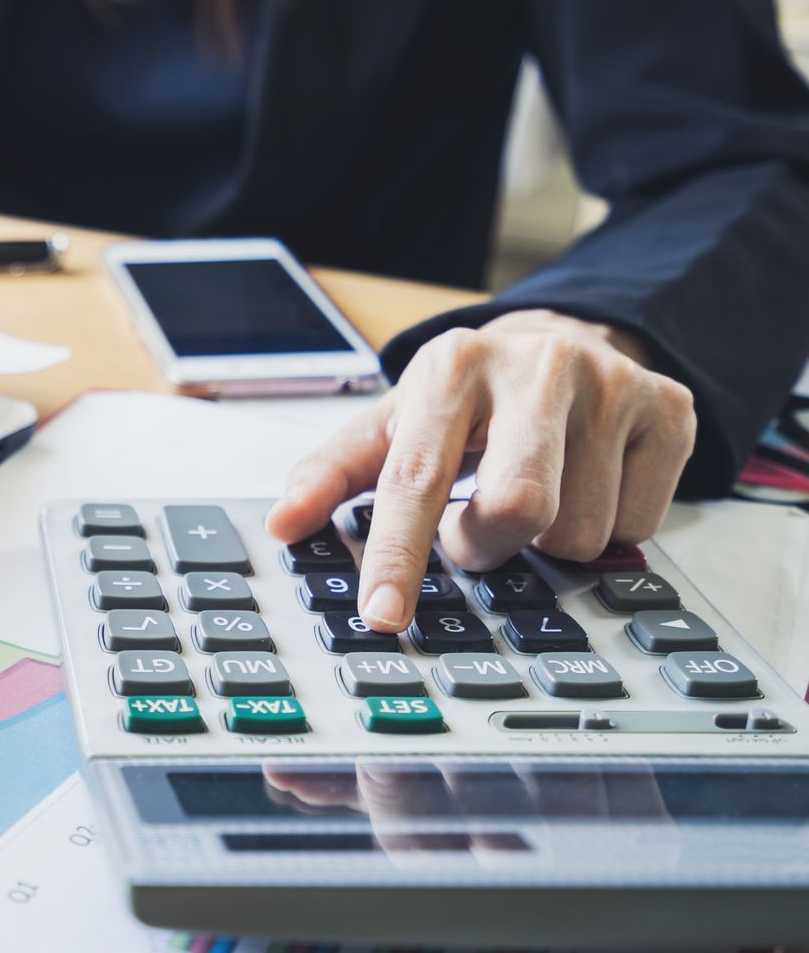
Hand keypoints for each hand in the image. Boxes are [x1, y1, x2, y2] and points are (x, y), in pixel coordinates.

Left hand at [265, 311, 696, 631]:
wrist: (561, 338)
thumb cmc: (466, 398)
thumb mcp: (393, 423)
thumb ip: (332, 473)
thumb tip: (281, 526)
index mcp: (451, 367)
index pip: (417, 479)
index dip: (396, 554)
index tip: (383, 614)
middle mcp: (536, 365)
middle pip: (519, 509)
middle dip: (489, 544)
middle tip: (477, 529)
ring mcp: (612, 383)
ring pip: (582, 531)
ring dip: (547, 542)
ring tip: (532, 494)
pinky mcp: (671, 407)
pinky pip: (640, 524)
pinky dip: (608, 525)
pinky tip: (587, 483)